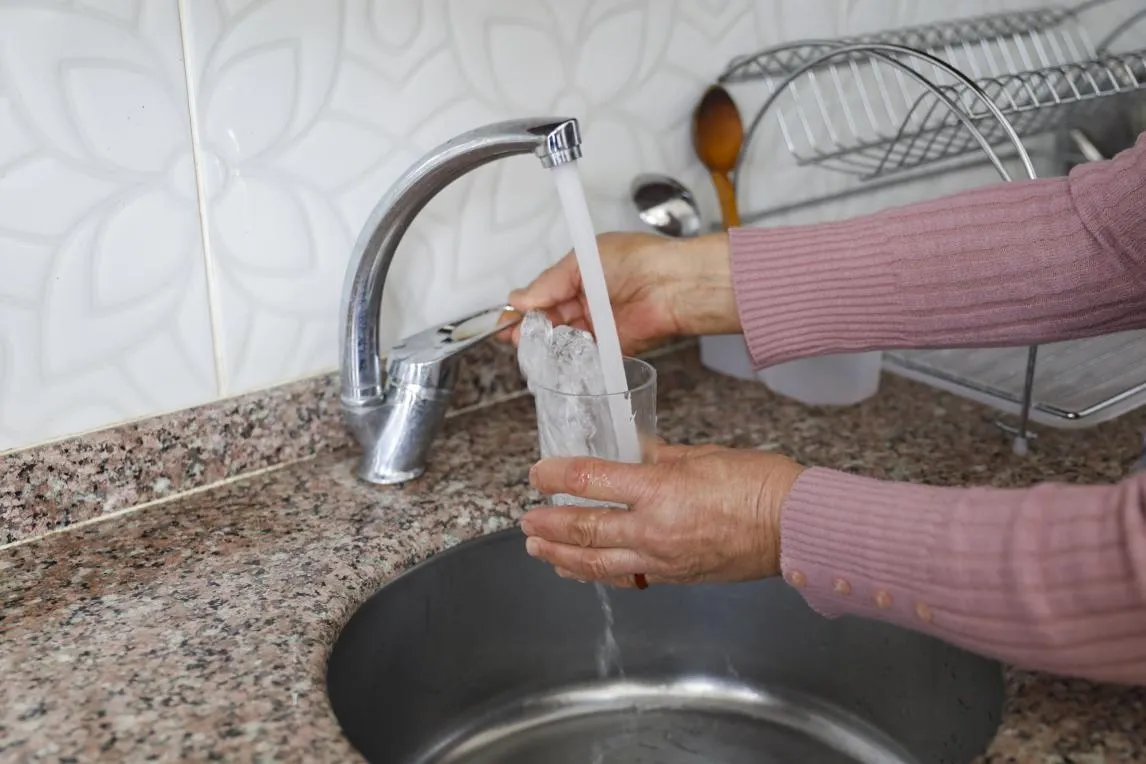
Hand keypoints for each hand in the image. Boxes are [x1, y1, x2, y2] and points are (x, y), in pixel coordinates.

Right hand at [504, 231, 738, 354]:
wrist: (674, 285)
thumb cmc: (640, 260)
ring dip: (546, 344)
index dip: (524, 306)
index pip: (544, 292)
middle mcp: (590, 300)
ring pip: (564, 340)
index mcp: (582, 274)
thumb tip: (519, 298)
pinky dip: (569, 359)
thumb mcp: (582, 261)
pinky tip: (554, 358)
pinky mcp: (613, 347)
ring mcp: (601, 325)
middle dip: (530, 328)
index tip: (508, 317)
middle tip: (513, 335)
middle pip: (550, 319)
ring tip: (530, 345)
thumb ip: (548, 283)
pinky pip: (585, 357)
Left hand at [520, 443, 804, 585]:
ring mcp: (663, 558)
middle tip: (526, 518)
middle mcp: (654, 528)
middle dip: (548, 523)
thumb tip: (633, 457)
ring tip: (538, 549)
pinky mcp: (676, 576)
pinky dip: (596, 573)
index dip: (556, 475)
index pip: (590, 480)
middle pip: (584, 528)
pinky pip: (626, 577)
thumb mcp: (703, 455)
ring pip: (597, 562)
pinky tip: (581, 569)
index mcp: (659, 488)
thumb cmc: (760, 484)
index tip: (539, 472)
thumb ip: (660, 458)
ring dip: (561, 555)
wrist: (795, 526)